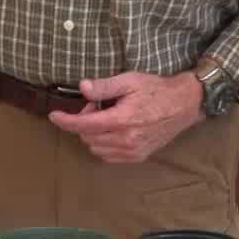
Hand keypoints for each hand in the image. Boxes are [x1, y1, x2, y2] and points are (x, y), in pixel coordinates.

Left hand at [47, 71, 203, 163]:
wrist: (183, 105)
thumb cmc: (156, 89)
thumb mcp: (129, 81)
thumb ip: (104, 87)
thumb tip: (82, 87)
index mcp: (121, 120)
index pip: (84, 125)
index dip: (65, 121)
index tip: (54, 115)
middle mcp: (126, 140)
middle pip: (87, 137)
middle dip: (84, 121)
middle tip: (96, 105)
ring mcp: (132, 151)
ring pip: (95, 148)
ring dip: (93, 134)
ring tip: (107, 117)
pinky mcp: (138, 156)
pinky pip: (108, 156)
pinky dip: (103, 144)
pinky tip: (112, 130)